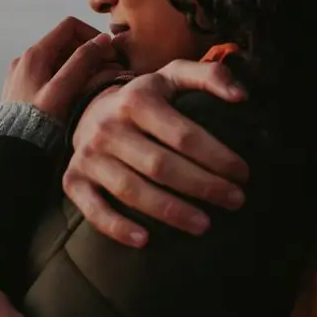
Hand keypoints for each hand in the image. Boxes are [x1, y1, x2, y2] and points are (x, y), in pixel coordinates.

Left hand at [3, 17, 120, 121]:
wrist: (8, 150)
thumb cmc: (36, 123)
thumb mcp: (62, 91)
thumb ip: (82, 62)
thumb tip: (103, 40)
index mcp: (35, 54)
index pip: (70, 26)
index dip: (93, 35)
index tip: (109, 53)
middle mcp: (27, 59)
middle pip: (67, 42)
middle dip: (90, 52)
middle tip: (109, 71)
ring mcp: (24, 74)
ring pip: (60, 59)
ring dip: (81, 66)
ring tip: (96, 85)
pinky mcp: (25, 89)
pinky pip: (52, 74)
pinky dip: (69, 78)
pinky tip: (78, 96)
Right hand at [64, 60, 249, 247]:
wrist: (88, 110)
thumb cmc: (145, 98)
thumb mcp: (174, 76)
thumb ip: (210, 76)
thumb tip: (242, 96)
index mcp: (137, 99)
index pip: (183, 135)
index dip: (217, 157)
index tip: (243, 174)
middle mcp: (109, 127)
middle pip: (161, 165)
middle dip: (203, 186)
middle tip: (236, 201)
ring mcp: (89, 156)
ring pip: (132, 191)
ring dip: (171, 212)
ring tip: (205, 225)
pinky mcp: (73, 180)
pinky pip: (93, 209)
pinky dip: (118, 227)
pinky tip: (145, 241)